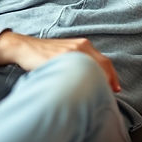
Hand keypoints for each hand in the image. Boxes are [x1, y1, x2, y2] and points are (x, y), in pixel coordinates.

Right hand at [0, 31, 120, 91]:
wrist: (25, 47)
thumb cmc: (46, 54)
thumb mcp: (67, 53)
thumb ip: (81, 62)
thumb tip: (92, 81)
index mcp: (84, 45)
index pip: (105, 62)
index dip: (112, 77)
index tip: (116, 89)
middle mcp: (81, 46)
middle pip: (102, 66)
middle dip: (107, 82)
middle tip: (109, 96)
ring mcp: (71, 52)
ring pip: (91, 69)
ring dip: (96, 83)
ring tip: (96, 97)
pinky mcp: (60, 58)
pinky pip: (74, 72)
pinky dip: (80, 83)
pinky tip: (80, 92)